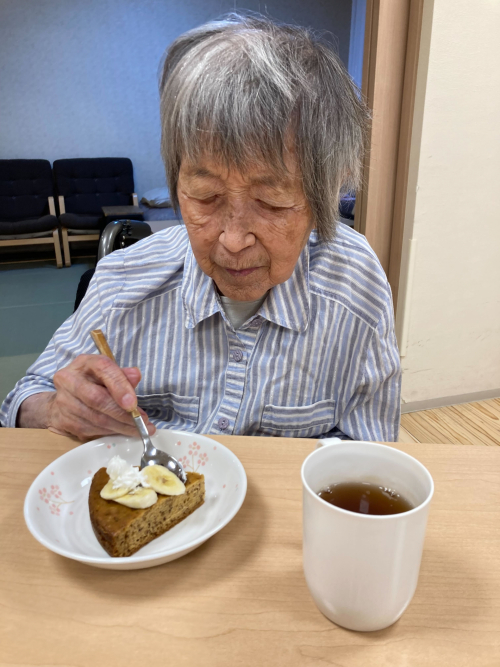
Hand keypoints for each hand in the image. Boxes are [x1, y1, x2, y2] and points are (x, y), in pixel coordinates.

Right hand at [18, 355, 155, 440]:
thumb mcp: (108, 373)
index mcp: (84, 363)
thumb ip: (122, 375)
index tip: (133, 404)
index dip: (119, 386)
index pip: (103, 369)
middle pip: (97, 399)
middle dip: (123, 414)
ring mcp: (63, 401)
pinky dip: (110, 432)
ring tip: (138, 430)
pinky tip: (121, 431)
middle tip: (142, 422)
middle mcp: (69, 379)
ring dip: (120, 427)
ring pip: (95, 418)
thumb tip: (135, 376)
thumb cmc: (92, 381)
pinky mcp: (62, 420)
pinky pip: (90, 429)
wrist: (64, 397)